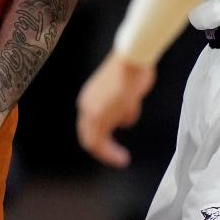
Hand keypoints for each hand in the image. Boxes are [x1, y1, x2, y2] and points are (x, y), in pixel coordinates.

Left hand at [76, 52, 154, 167]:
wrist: (132, 59)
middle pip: (88, 136)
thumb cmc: (133, 70)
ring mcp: (91, 112)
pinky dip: (111, 154)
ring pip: (94, 142)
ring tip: (121, 159)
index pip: (89, 125)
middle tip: (116, 158)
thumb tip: (125, 120)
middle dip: (102, 150)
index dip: (100, 138)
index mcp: (90, 98)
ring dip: (108, 154)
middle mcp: (86, 106)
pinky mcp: (99, 117)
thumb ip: (123, 108)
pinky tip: (122, 158)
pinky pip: (102, 143)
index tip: (112, 146)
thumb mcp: (126, 93)